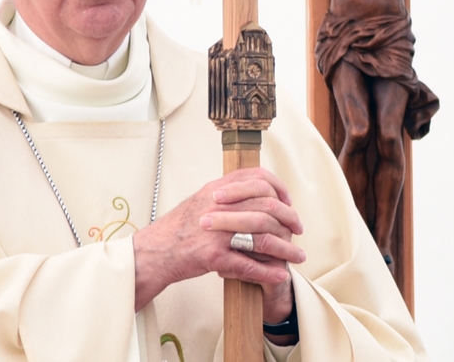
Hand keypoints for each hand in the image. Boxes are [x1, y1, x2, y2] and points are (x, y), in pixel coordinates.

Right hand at [131, 167, 305, 315]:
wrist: (154, 251)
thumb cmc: (179, 227)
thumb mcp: (201, 199)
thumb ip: (227, 192)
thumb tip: (255, 187)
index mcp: (217, 189)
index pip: (258, 179)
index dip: (279, 188)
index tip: (288, 201)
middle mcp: (219, 207)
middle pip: (267, 208)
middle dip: (289, 219)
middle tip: (299, 229)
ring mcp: (217, 232)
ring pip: (263, 238)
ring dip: (286, 249)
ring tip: (299, 257)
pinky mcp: (213, 256)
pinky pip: (248, 264)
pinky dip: (268, 271)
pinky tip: (280, 275)